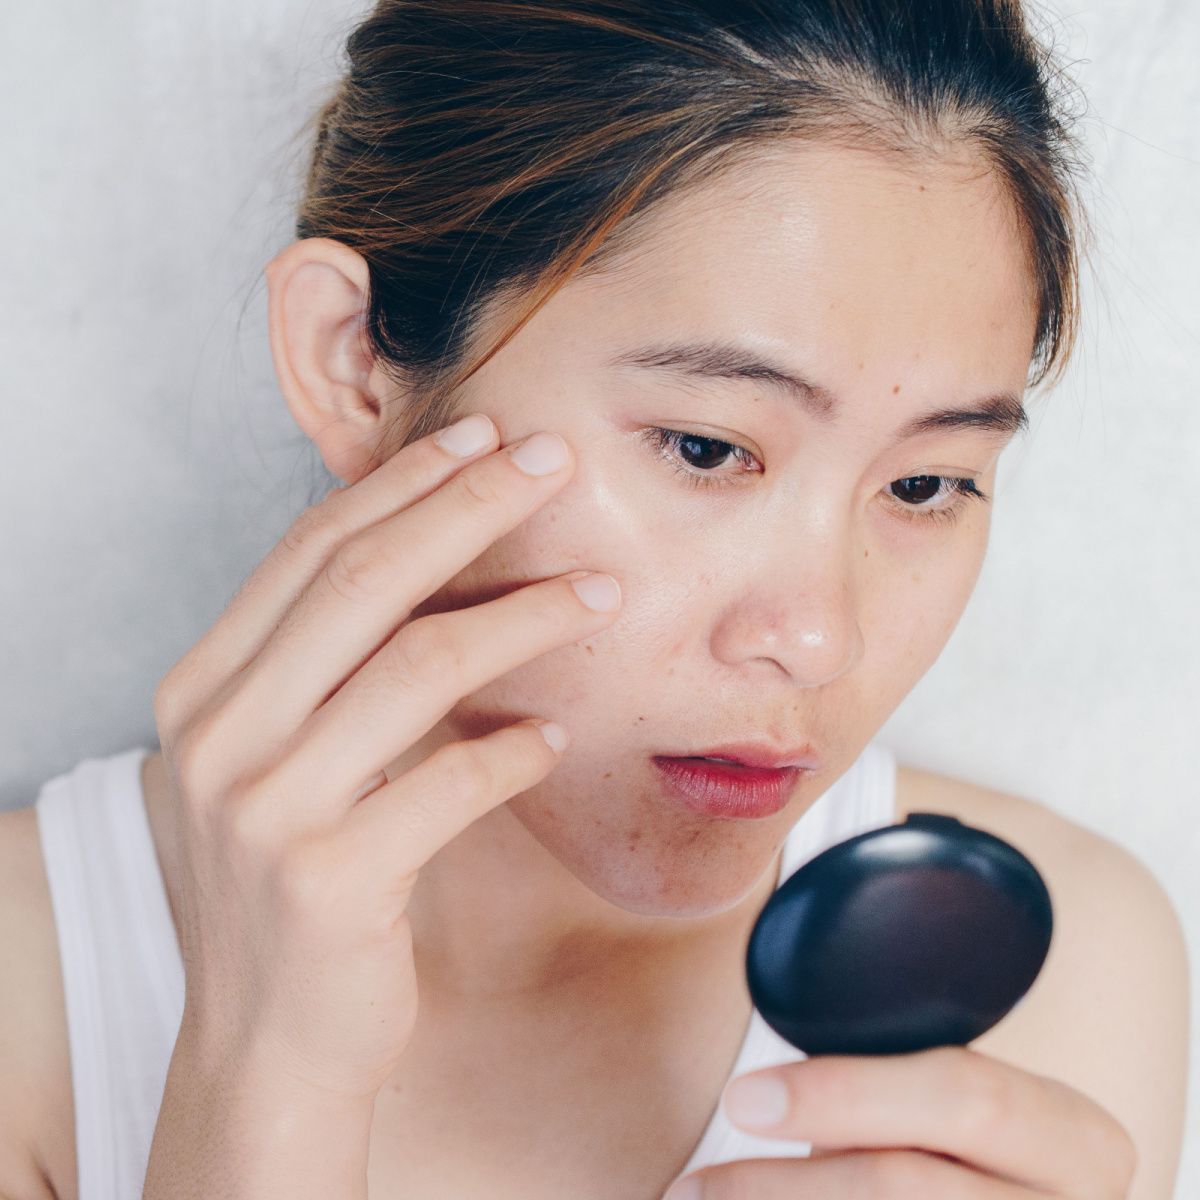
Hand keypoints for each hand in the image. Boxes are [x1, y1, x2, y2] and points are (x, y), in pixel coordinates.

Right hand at [151, 413, 622, 1104]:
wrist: (270, 1037)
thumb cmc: (299, 879)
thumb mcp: (287, 758)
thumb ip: (336, 669)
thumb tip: (442, 564)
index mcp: (204, 689)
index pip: (310, 552)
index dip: (402, 486)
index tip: (482, 436)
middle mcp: (220, 736)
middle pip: (362, 582)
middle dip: (467, 506)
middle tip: (553, 461)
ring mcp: (266, 808)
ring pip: (418, 667)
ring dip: (524, 618)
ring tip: (602, 592)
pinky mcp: (329, 878)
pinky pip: (451, 782)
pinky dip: (516, 749)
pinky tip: (557, 737)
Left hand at [664, 1045, 1136, 1198]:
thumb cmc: (960, 1150)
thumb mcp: (958, 1101)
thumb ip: (900, 1051)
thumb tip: (789, 954)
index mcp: (1075, 1135)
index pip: (969, 1096)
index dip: (843, 1094)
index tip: (741, 1097)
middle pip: (911, 1187)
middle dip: (791, 1182)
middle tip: (696, 1182)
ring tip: (698, 1199)